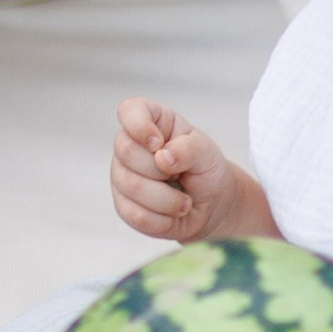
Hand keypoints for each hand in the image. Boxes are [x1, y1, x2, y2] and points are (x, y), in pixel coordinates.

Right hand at [111, 95, 249, 245]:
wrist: (210, 205)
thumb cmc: (205, 169)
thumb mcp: (207, 153)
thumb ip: (188, 149)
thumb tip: (163, 157)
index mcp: (151, 122)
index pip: (129, 111)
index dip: (139, 126)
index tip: (158, 143)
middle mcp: (129, 145)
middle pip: (126, 151)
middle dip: (160, 170)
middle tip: (180, 175)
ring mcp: (122, 176)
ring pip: (132, 187)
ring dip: (167, 200)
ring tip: (184, 201)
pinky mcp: (123, 206)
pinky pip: (136, 215)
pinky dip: (163, 220)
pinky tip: (172, 214)